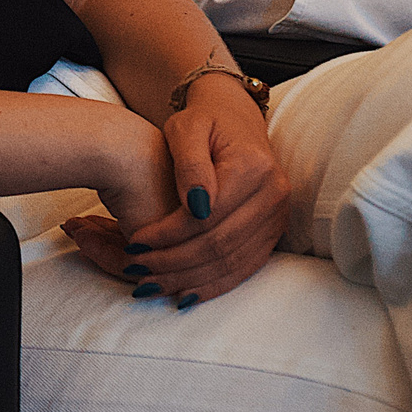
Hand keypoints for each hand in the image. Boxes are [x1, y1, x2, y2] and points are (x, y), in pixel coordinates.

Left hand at [63, 80, 287, 307]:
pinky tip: (182, 292)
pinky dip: (213, 284)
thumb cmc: (203, 120)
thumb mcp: (186, 128)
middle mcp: (274, 195)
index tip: (133, 241)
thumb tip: (196, 206)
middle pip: (221, 243)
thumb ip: (189, 163)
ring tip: (151, 285)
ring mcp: (278, 216)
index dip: (168, 234)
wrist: (236, 119)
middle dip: (174, 262)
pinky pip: (245, 267)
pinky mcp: (274, 231)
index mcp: (254, 167)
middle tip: (135, 269)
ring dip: (189, 279)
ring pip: (233, 262)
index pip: (208, 214)